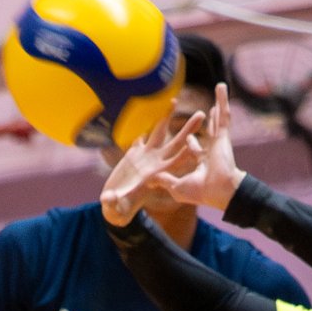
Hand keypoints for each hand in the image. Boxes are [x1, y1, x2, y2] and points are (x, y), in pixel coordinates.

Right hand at [100, 111, 206, 226]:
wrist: (114, 205)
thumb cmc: (117, 210)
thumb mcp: (115, 208)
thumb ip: (113, 202)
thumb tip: (109, 198)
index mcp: (155, 176)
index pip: (175, 163)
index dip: (186, 153)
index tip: (197, 142)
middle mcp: (154, 163)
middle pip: (176, 143)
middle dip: (188, 130)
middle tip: (202, 114)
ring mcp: (145, 157)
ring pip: (159, 133)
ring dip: (166, 117)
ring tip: (173, 100)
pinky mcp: (133, 153)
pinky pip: (142, 134)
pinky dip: (144, 121)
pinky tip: (148, 106)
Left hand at [152, 82, 246, 213]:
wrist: (218, 192)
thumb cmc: (200, 193)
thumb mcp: (177, 187)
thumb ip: (165, 181)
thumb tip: (151, 179)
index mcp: (195, 162)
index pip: (189, 149)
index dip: (189, 143)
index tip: (187, 137)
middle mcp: (206, 150)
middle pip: (201, 132)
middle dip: (198, 124)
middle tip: (198, 115)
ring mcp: (215, 142)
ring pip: (215, 120)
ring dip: (217, 104)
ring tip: (218, 90)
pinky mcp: (221, 137)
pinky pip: (222, 116)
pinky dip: (223, 101)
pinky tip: (221, 88)